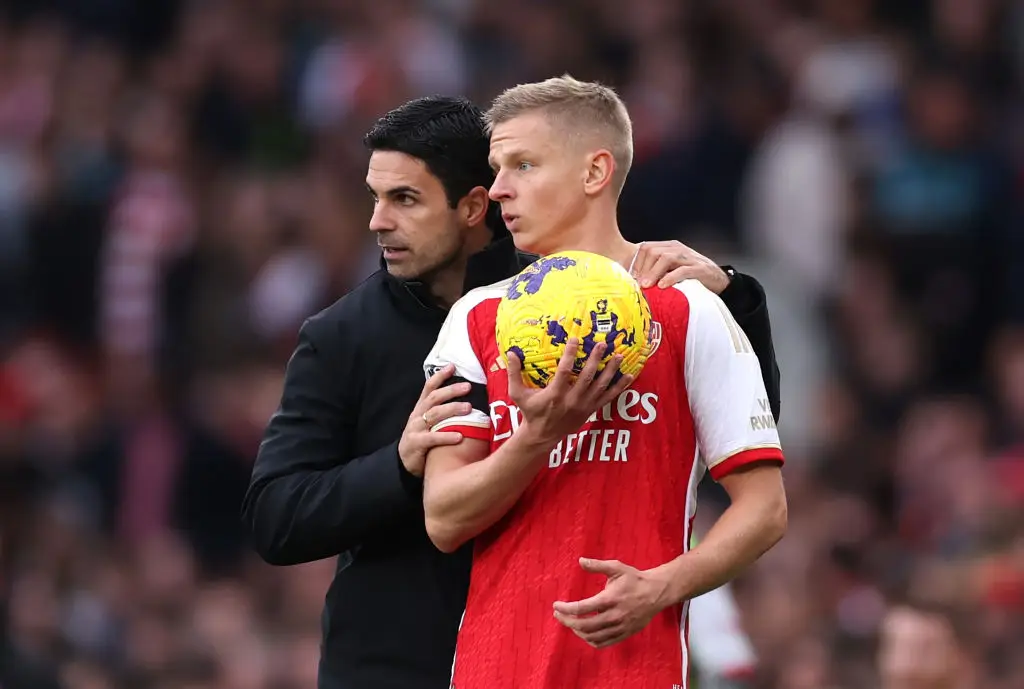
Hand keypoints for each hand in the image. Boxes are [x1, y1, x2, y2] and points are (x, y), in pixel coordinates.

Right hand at [398, 364, 471, 476]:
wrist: (403, 461)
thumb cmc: (423, 439)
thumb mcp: (429, 422)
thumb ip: (442, 412)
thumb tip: (469, 401)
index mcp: (421, 408)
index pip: (429, 387)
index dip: (440, 376)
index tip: (453, 366)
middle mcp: (418, 415)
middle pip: (434, 398)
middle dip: (451, 390)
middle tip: (468, 386)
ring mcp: (416, 428)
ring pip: (434, 415)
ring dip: (452, 409)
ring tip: (469, 408)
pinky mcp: (416, 444)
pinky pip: (432, 438)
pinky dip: (446, 436)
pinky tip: (460, 436)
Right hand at [507, 339, 632, 447]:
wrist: (542, 436)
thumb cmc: (530, 412)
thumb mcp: (518, 394)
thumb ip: (514, 374)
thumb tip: (511, 353)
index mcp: (555, 395)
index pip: (564, 371)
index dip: (570, 354)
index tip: (575, 339)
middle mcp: (571, 400)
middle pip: (587, 377)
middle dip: (596, 359)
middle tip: (603, 344)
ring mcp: (583, 406)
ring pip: (600, 386)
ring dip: (611, 371)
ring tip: (619, 356)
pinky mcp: (591, 411)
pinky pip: (608, 398)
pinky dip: (619, 387)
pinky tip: (629, 376)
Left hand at [552, 558, 670, 648]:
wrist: (656, 593)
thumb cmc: (634, 579)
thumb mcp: (616, 567)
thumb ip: (597, 565)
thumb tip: (580, 561)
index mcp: (609, 599)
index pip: (581, 608)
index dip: (565, 608)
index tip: (556, 605)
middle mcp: (613, 616)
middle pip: (584, 625)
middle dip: (567, 621)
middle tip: (558, 614)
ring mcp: (619, 627)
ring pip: (592, 636)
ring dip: (577, 631)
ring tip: (570, 622)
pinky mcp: (624, 634)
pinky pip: (603, 643)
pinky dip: (590, 640)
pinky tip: (584, 632)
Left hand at [630, 240, 730, 293]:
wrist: (718, 280)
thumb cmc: (690, 277)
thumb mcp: (670, 270)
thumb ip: (655, 271)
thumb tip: (634, 281)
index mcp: (669, 247)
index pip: (646, 247)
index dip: (636, 262)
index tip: (630, 278)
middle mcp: (678, 249)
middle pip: (653, 251)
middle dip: (643, 268)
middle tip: (637, 284)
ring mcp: (689, 257)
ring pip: (666, 258)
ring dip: (653, 272)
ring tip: (647, 286)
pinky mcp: (700, 268)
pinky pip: (683, 270)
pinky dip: (671, 278)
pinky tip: (663, 286)